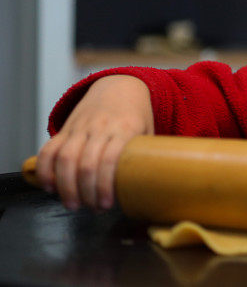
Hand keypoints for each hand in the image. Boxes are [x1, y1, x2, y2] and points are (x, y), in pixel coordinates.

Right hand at [35, 75, 153, 210]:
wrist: (120, 86)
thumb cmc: (137, 116)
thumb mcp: (148, 131)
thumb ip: (146, 155)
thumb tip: (153, 186)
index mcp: (125, 128)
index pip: (110, 159)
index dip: (105, 184)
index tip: (107, 203)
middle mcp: (100, 127)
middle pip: (85, 163)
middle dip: (85, 192)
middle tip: (91, 208)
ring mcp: (80, 127)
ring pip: (65, 158)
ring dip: (65, 186)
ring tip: (72, 204)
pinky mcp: (66, 128)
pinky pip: (49, 149)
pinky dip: (45, 170)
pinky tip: (49, 187)